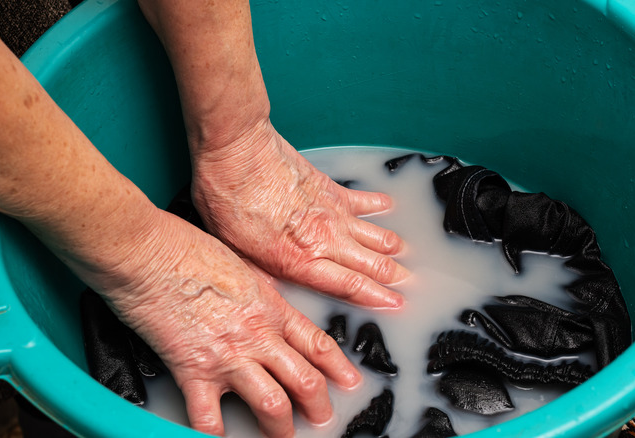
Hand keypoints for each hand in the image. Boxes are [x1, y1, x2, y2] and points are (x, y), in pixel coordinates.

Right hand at [87, 210, 360, 436]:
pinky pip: (209, 417)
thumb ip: (258, 291)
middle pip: (304, 379)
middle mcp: (257, 335)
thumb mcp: (241, 265)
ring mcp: (229, 356)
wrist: (150, 251)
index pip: (317, 344)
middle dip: (318, 405)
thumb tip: (264, 302)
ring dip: (282, 428)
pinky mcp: (194, 371)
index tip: (348, 382)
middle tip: (321, 417)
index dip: (338, 367)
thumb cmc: (188, 249)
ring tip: (284, 436)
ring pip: (273, 404)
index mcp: (270, 308)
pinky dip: (215, 434)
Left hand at [190, 120, 409, 308]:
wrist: (237, 151)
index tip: (394, 303)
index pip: (349, 286)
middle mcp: (323, 239)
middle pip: (369, 263)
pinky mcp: (329, 188)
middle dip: (392, 276)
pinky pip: (362, 200)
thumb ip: (260, 276)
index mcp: (299, 260)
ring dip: (390, 247)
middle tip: (407, 283)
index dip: (376, 297)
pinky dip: (377, 206)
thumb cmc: (228, 198)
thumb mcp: (235, 252)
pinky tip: (387, 208)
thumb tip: (268, 296)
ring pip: (372, 235)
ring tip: (402, 254)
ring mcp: (331, 212)